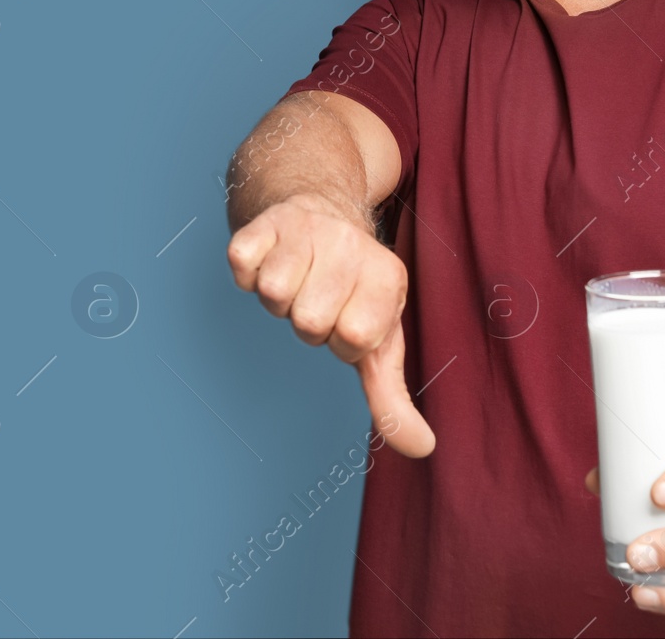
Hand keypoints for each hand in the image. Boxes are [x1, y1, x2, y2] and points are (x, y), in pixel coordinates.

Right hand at [228, 194, 434, 457]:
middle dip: (307, 321)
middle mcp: (352, 246)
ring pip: (274, 292)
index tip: (347, 319)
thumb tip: (422, 448)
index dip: (342, 340)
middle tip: (318, 298)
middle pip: (309, 321)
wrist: (320, 217)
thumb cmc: (351, 292)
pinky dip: (248, 271)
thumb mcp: (378, 341)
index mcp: (386, 277)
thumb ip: (392, 397)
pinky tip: (269, 258)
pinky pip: (242, 262)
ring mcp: (309, 230)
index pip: (354, 337)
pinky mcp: (266, 221)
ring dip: (278, 298)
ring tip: (297, 278)